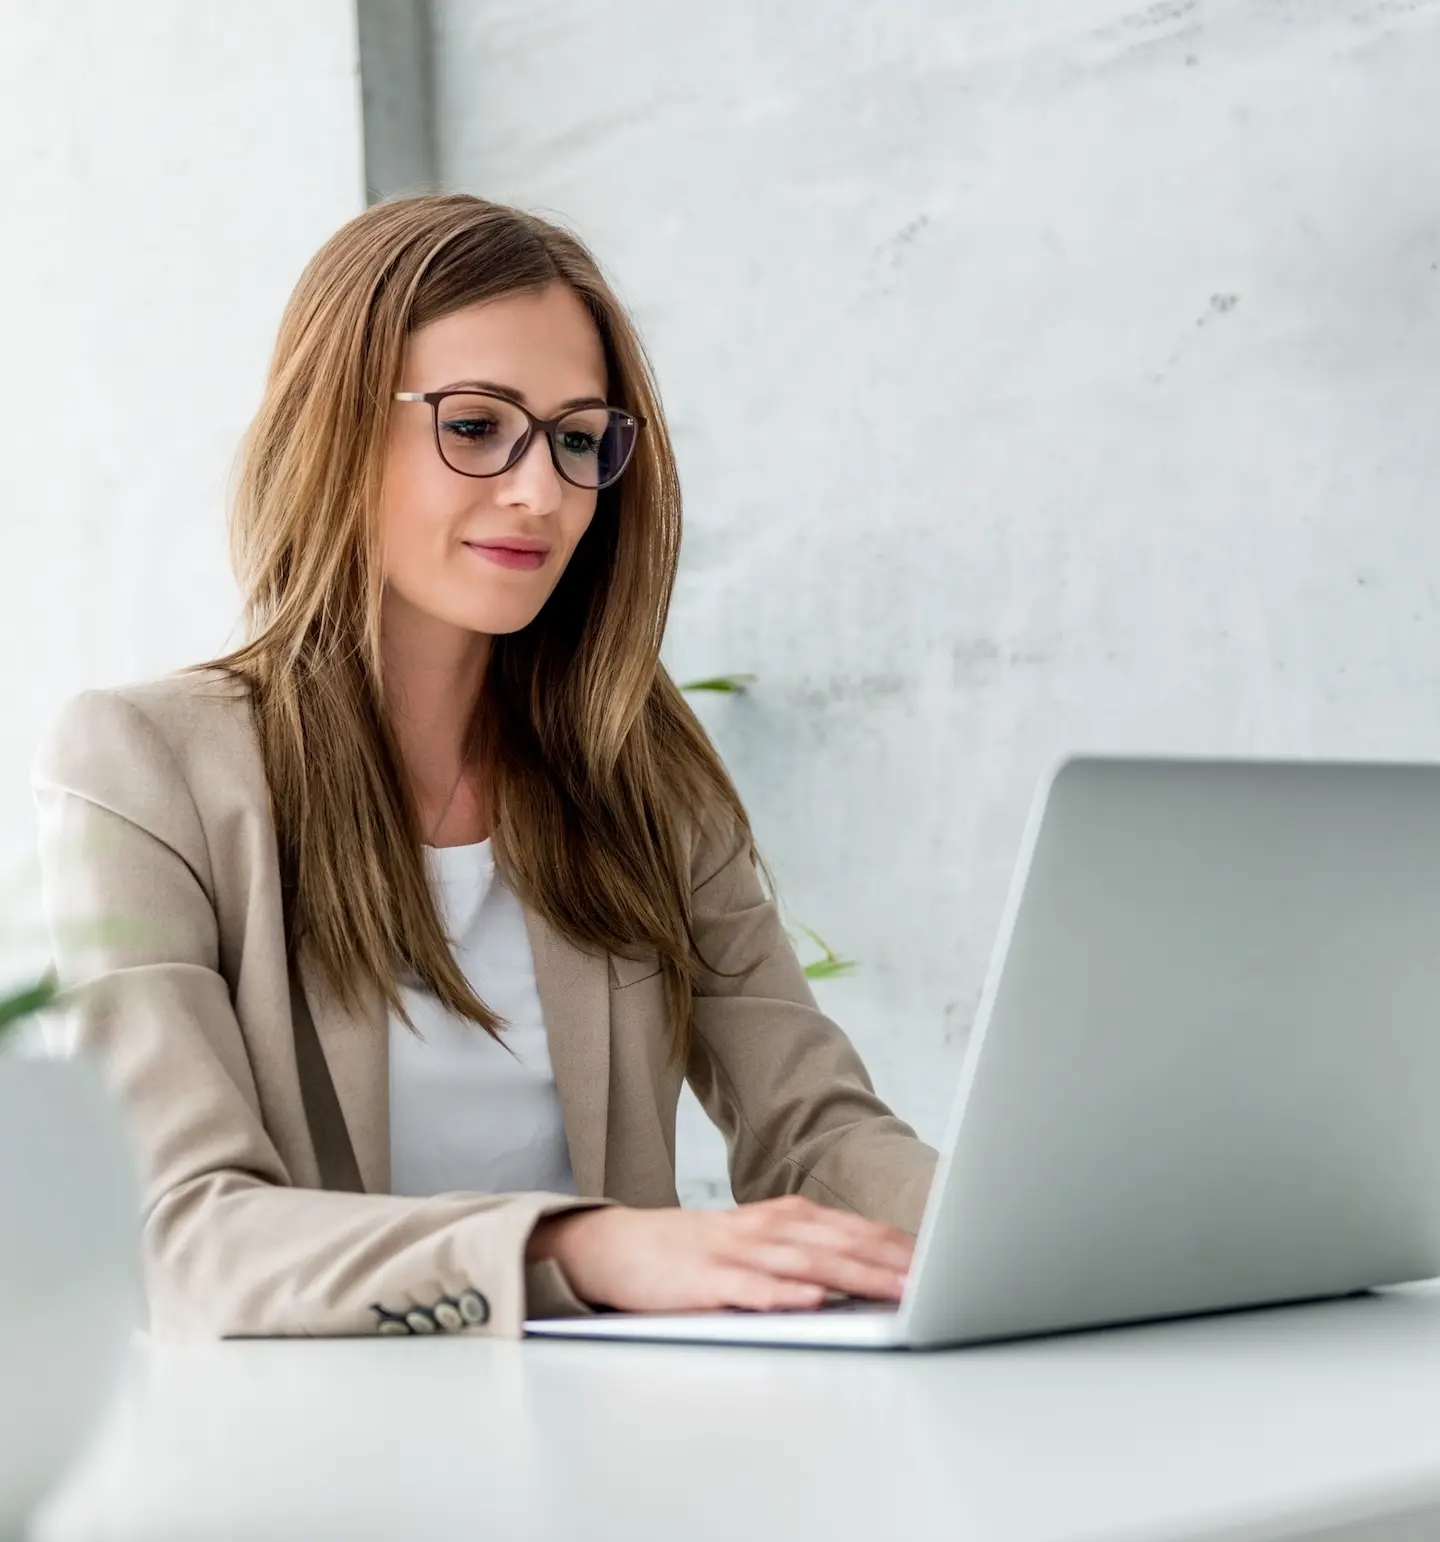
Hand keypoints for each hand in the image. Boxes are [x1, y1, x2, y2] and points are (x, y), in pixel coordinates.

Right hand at [526, 1195, 914, 1312]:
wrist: (618, 1247)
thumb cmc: (696, 1254)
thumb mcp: (758, 1245)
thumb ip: (808, 1255)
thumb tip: (872, 1273)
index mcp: (784, 1218)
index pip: (854, 1230)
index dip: (900, 1245)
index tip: (946, 1260)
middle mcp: (766, 1228)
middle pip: (840, 1243)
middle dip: (892, 1261)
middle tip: (939, 1276)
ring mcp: (735, 1251)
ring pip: (805, 1263)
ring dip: (854, 1276)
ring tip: (896, 1290)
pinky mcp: (704, 1280)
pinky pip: (749, 1288)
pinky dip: (782, 1294)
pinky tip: (811, 1301)